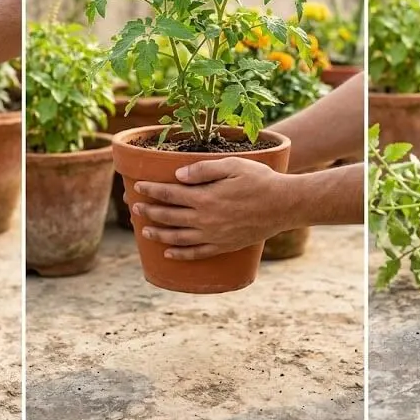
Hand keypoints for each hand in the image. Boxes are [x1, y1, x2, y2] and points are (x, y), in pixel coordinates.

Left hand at [129, 157, 297, 259]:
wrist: (284, 205)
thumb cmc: (260, 180)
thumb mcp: (233, 166)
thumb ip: (204, 169)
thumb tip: (178, 176)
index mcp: (205, 197)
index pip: (169, 194)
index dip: (151, 190)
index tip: (137, 187)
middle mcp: (205, 219)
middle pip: (168, 216)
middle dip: (149, 211)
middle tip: (134, 208)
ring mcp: (213, 236)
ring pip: (177, 237)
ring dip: (158, 234)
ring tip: (144, 231)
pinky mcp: (223, 246)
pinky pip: (196, 254)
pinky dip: (180, 254)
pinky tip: (168, 252)